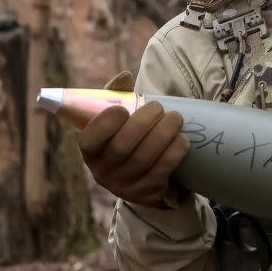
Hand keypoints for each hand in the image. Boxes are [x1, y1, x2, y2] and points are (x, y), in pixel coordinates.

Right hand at [77, 71, 189, 207]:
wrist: (141, 176)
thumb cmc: (126, 137)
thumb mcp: (115, 119)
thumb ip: (116, 95)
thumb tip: (125, 77)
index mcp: (90, 151)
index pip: (90, 140)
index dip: (105, 123)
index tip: (123, 108)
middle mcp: (103, 172)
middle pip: (123, 147)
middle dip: (144, 122)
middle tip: (159, 107)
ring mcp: (125, 186)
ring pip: (145, 158)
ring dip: (164, 133)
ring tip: (176, 118)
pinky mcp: (147, 193)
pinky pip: (162, 171)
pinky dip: (175, 152)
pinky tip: (182, 139)